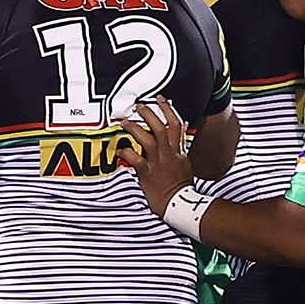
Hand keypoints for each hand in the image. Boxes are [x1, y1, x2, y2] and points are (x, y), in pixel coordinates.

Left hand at [117, 95, 193, 216]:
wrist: (179, 204)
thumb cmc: (180, 185)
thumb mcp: (185, 161)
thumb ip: (180, 144)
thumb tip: (181, 128)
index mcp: (178, 150)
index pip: (175, 124)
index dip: (168, 109)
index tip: (160, 99)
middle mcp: (168, 153)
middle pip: (160, 127)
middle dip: (149, 114)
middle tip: (138, 106)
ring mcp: (158, 162)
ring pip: (147, 139)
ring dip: (135, 128)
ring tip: (124, 122)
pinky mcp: (147, 172)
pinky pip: (135, 159)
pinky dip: (126, 153)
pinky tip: (119, 150)